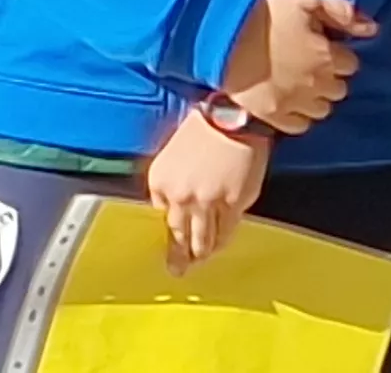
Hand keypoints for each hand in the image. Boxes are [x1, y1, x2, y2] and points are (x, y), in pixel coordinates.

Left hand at [143, 104, 271, 272]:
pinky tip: (218, 249)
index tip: (164, 243)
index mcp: (159, 181)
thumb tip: (175, 207)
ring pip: (201, 239)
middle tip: (175, 270)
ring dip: (198, 255)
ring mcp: (206, 203)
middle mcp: (179, 196)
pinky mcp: (232, 205)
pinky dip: (221, 243)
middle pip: (176, 234)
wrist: (231, 120)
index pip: (157, 214)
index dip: (164, 229)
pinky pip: (225, 232)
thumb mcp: (173, 155)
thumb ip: (172, 183)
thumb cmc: (202, 131)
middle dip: (177, 255)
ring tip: (196, 265)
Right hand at [221, 0, 372, 131]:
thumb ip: (340, 11)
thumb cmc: (259, 16)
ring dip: (314, 98)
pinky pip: (299, 125)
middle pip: (338, 88)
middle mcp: (317, 85)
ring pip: (322, 110)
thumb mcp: (302, 0)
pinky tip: (285, 100)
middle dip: (327, 76)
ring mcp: (295, 104)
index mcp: (326, 57)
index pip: (350, 63)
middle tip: (305, 62)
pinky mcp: (273, 117)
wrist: (216, 38)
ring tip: (295, 81)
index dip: (335, 52)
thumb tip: (372, 29)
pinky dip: (297, 116)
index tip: (318, 45)